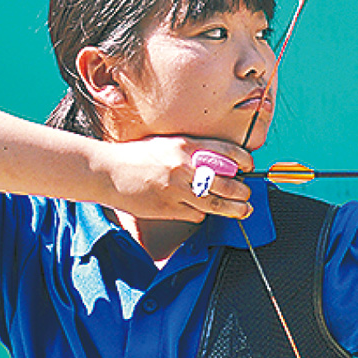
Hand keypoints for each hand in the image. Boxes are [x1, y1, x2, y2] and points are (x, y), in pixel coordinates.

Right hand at [94, 136, 254, 221]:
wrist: (108, 172)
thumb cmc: (139, 156)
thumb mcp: (169, 144)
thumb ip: (195, 151)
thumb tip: (224, 163)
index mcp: (186, 146)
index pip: (227, 152)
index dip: (244, 161)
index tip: (249, 166)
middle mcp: (184, 167)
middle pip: (227, 182)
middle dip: (243, 191)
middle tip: (247, 194)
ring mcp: (176, 189)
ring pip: (216, 203)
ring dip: (234, 209)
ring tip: (243, 210)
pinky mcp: (168, 208)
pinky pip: (196, 213)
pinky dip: (202, 213)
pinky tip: (200, 208)